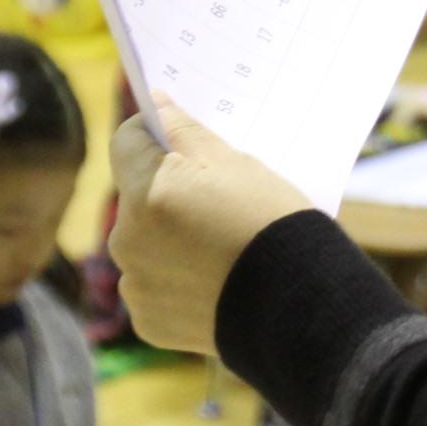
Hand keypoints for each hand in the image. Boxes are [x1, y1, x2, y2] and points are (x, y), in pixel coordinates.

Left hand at [106, 98, 312, 354]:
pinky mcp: (148, 321)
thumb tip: (155, 105)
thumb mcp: (236, 165)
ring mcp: (136, 284)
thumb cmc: (272, 225)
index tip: (178, 141)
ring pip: (143, 244)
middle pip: (136, 197)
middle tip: (215, 203)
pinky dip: (176, 283)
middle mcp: (128, 239)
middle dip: (165, 194)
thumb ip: (185, 132)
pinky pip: (153, 287)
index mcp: (148, 192)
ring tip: (218, 248)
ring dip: (168, 240)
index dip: (152, 135)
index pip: (126, 142)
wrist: (300, 307)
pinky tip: (213, 283)